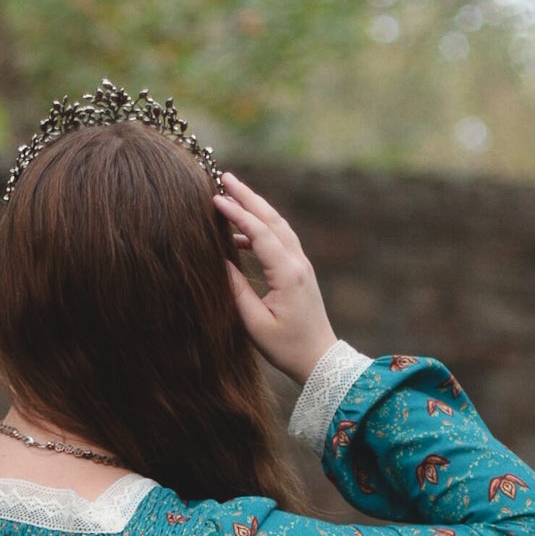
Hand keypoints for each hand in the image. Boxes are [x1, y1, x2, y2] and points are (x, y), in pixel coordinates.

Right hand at [215, 172, 337, 383]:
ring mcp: (302, 265)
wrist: (319, 358)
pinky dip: (261, 229)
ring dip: (256, 208)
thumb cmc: (286, 347)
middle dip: (248, 197)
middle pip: (272, 220)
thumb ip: (236, 291)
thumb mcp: (255, 324)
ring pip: (278, 226)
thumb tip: (220, 262)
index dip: (236, 214)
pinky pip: (280, 240)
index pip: (259, 233)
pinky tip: (240, 235)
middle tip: (225, 177)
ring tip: (232, 195)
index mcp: (287, 273)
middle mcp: (298, 262)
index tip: (215, 198)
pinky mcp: (300, 271)